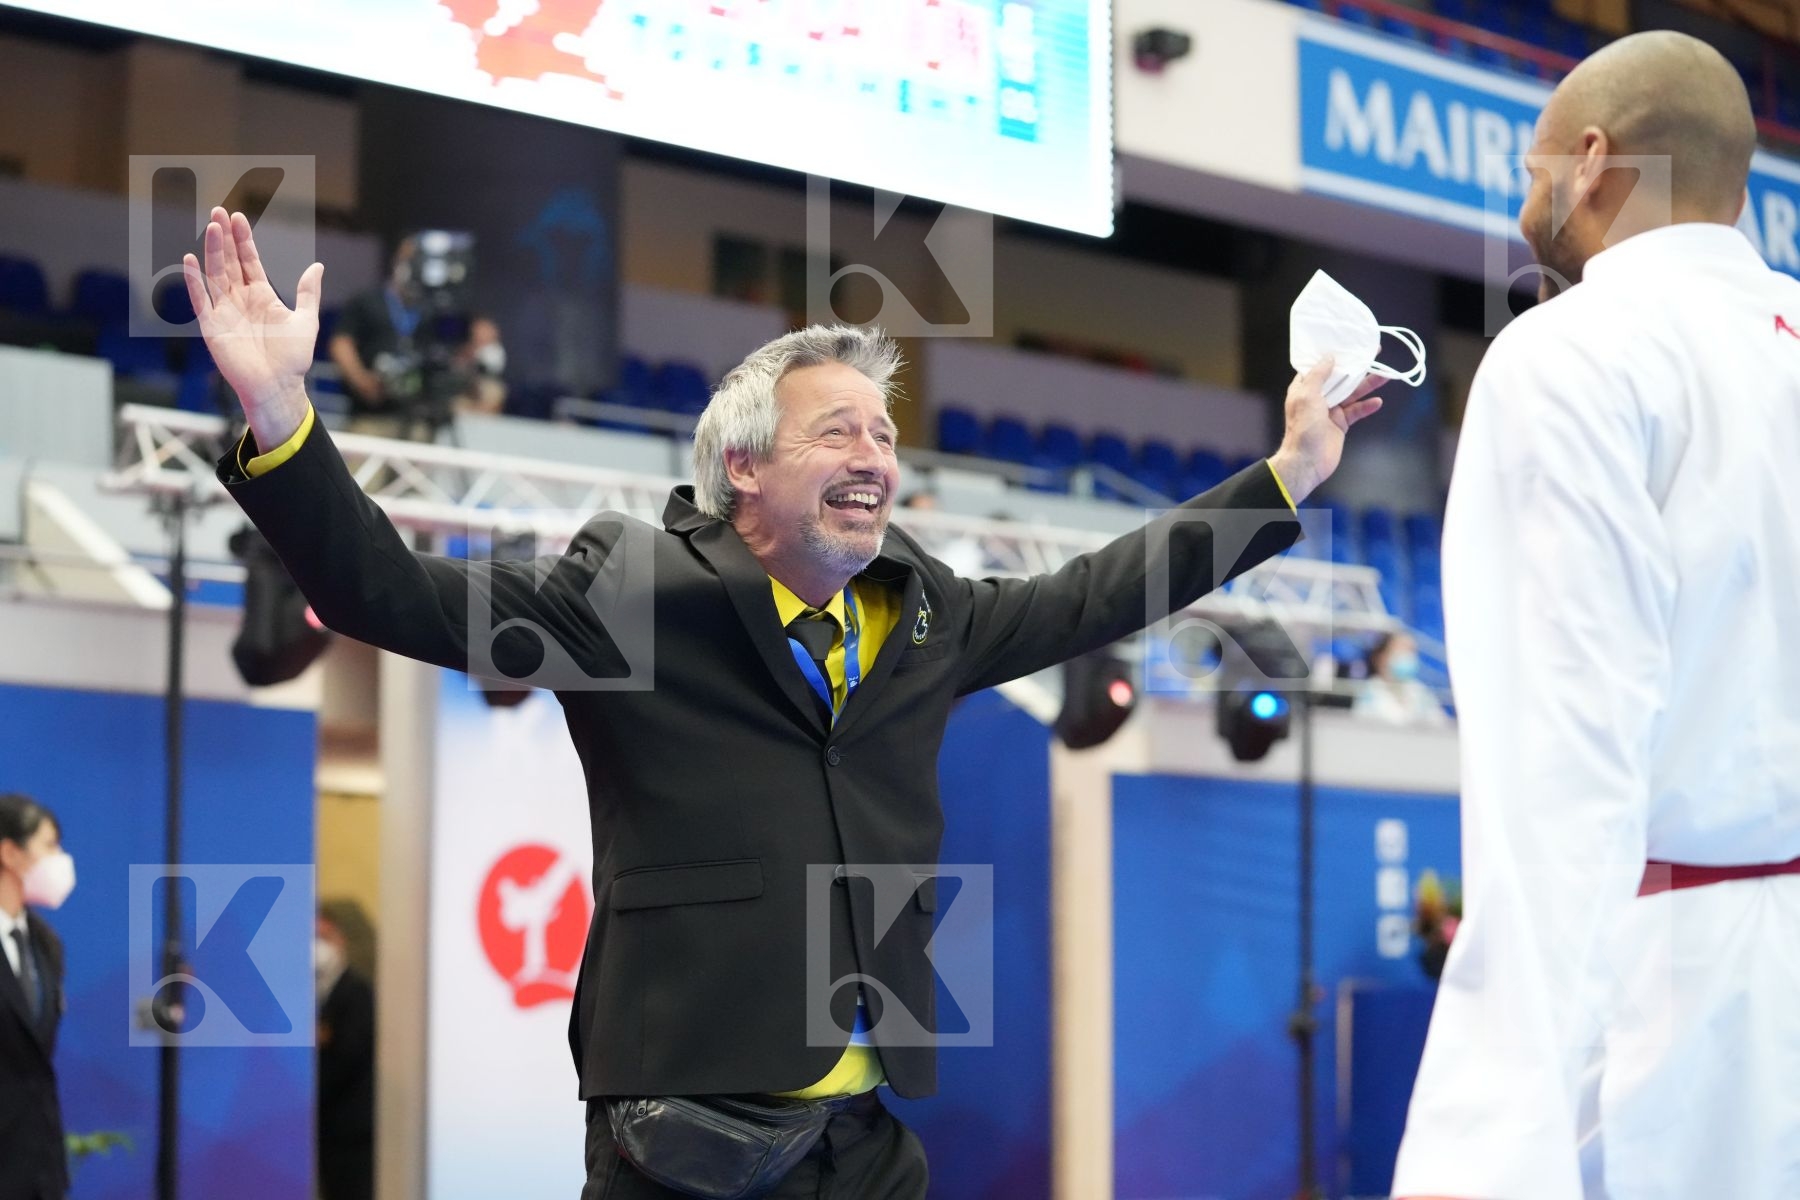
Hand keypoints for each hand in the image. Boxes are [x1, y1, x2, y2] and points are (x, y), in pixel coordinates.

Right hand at [183, 207, 322, 451]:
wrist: (278, 387)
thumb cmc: (293, 359)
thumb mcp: (306, 321)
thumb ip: (307, 293)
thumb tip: (317, 266)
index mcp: (262, 296)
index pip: (249, 261)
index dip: (243, 240)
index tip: (238, 217)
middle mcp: (240, 300)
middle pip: (229, 262)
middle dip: (224, 237)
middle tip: (218, 211)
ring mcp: (224, 311)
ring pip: (215, 274)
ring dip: (212, 251)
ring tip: (211, 226)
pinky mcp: (212, 327)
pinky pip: (201, 300)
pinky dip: (194, 281)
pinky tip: (190, 260)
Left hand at [1266, 357, 1383, 504]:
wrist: (1307, 461)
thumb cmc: (1303, 428)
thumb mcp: (1307, 396)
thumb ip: (1318, 376)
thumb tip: (1329, 358)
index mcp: (1305, 388)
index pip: (1319, 367)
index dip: (1333, 356)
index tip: (1348, 344)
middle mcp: (1318, 397)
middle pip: (1340, 378)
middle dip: (1356, 367)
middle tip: (1374, 354)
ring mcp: (1330, 411)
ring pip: (1352, 394)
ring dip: (1367, 385)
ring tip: (1385, 375)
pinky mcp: (1341, 424)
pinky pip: (1356, 411)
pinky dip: (1367, 406)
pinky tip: (1378, 401)